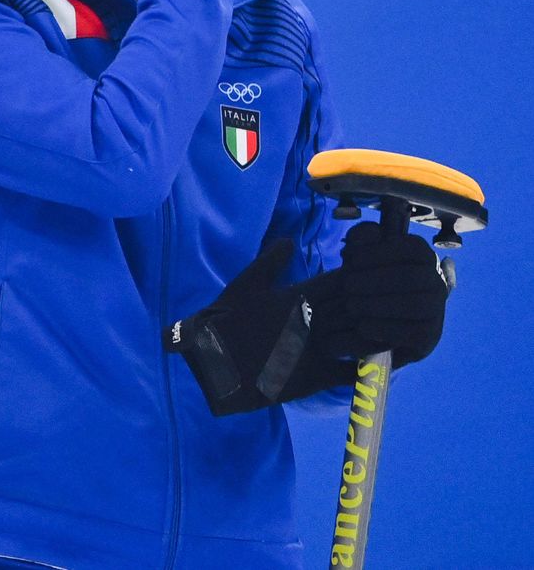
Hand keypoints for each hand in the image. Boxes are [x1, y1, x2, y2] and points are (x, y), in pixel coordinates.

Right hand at [166, 228, 448, 415]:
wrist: (215, 363)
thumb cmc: (226, 320)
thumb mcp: (245, 284)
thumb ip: (270, 262)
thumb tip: (287, 241)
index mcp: (299, 296)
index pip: (342, 281)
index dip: (362, 275)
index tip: (378, 268)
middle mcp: (315, 320)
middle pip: (357, 305)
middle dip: (376, 298)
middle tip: (399, 292)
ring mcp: (317, 348)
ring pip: (360, 333)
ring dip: (379, 327)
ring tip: (399, 321)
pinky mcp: (316, 375)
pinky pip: (350, 368)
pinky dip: (367, 361)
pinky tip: (383, 356)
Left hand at [310, 221, 447, 365]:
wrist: (371, 321)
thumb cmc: (364, 281)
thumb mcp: (360, 256)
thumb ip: (362, 238)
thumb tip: (373, 232)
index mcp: (423, 257)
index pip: (411, 248)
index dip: (379, 252)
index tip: (350, 259)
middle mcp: (436, 281)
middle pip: (411, 277)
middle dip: (374, 280)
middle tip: (346, 286)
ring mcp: (437, 309)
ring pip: (415, 304)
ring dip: (378, 304)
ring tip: (351, 306)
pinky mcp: (430, 336)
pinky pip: (414, 333)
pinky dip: (384, 329)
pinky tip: (362, 326)